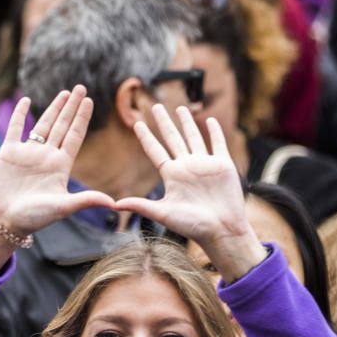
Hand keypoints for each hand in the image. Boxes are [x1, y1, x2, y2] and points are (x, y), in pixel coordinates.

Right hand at [0, 85, 113, 273]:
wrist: (5, 221)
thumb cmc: (35, 217)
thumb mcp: (63, 207)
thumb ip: (86, 201)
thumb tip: (113, 203)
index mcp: (61, 165)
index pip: (75, 136)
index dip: (82, 118)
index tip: (91, 101)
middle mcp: (46, 156)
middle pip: (62, 125)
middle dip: (72, 107)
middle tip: (81, 87)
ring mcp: (28, 153)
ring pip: (43, 124)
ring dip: (53, 108)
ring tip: (64, 92)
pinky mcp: (8, 153)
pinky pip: (15, 128)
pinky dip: (20, 114)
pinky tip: (26, 100)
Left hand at [115, 105, 264, 282]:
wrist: (222, 230)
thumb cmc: (193, 226)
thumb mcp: (164, 214)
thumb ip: (141, 206)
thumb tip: (113, 205)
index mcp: (172, 176)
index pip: (156, 151)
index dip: (146, 137)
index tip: (137, 123)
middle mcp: (187, 167)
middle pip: (172, 139)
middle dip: (164, 122)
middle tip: (155, 106)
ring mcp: (205, 165)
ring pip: (194, 137)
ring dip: (187, 123)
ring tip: (180, 108)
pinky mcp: (223, 166)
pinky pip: (218, 144)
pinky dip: (215, 132)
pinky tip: (210, 121)